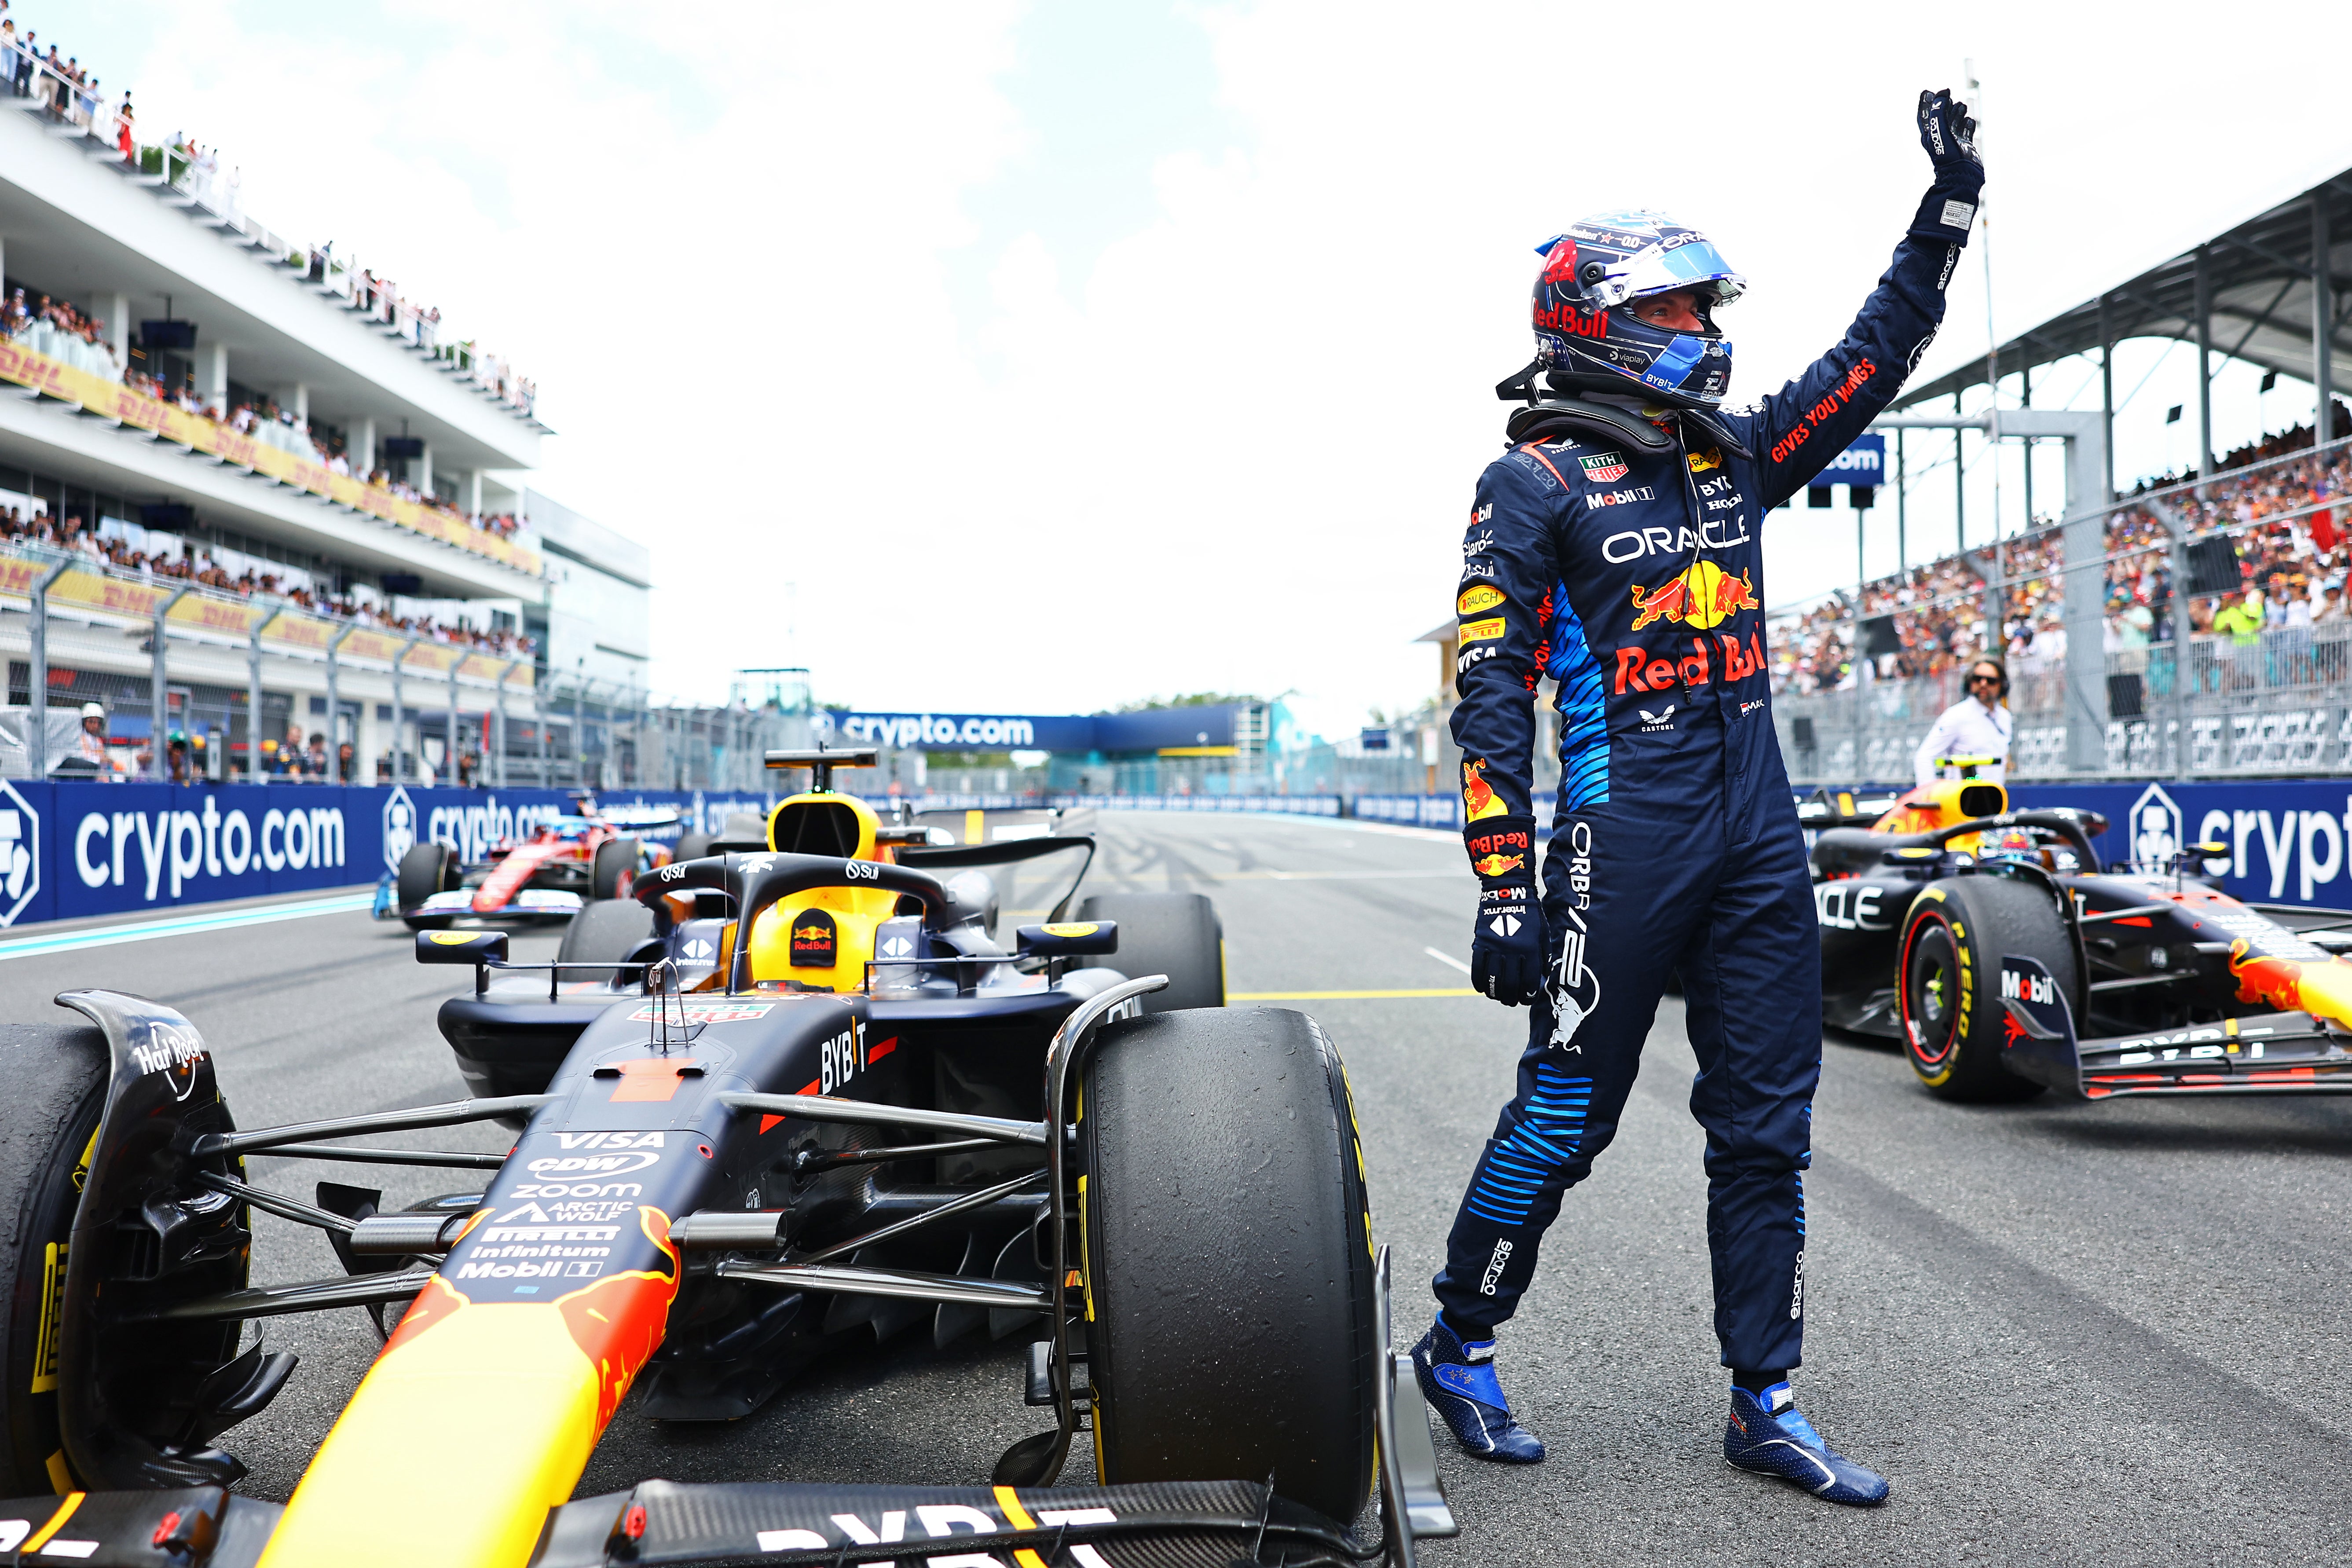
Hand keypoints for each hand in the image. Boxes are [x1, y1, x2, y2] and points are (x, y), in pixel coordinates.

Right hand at [1466, 815, 1543, 1004]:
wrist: (1507, 890)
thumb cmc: (1530, 913)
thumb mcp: (1543, 933)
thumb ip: (1544, 956)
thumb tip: (1542, 979)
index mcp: (1531, 949)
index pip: (1530, 981)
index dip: (1529, 996)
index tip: (1527, 999)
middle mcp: (1513, 951)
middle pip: (1510, 985)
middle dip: (1512, 998)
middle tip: (1512, 1001)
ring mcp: (1495, 947)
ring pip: (1493, 980)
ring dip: (1496, 994)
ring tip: (1499, 997)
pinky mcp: (1480, 943)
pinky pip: (1477, 969)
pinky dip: (1479, 982)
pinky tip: (1482, 989)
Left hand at [1910, 87, 1982, 240]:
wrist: (1961, 175)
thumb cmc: (1947, 155)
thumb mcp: (1939, 130)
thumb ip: (1938, 111)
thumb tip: (1941, 94)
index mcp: (1929, 135)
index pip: (1924, 115)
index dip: (1925, 103)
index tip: (1926, 90)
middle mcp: (1940, 137)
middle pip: (1940, 116)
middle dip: (1944, 105)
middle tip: (1948, 94)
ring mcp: (1953, 142)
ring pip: (1954, 122)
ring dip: (1957, 112)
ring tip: (1961, 105)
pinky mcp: (1965, 146)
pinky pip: (1966, 131)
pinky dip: (1968, 124)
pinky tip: (1969, 120)